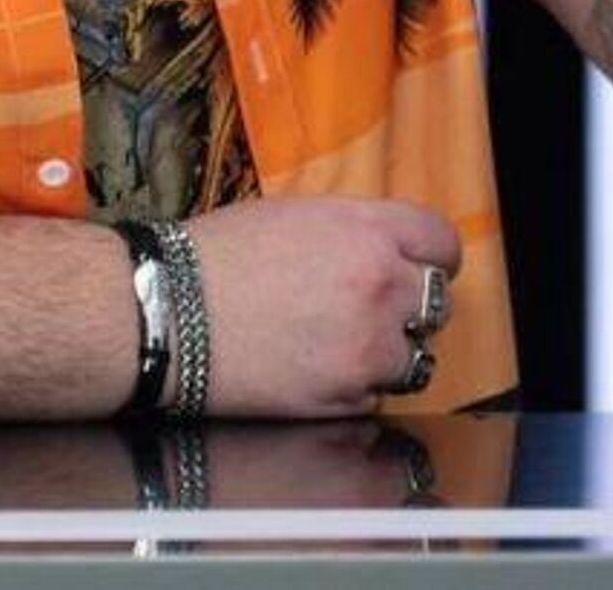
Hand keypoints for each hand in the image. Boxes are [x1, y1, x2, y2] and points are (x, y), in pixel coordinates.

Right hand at [182, 196, 460, 417]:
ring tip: (337, 341)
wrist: (170, 311)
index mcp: (366, 231)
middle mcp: (380, 287)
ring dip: (387, 350)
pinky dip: (355, 385)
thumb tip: (381, 249)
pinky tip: (313, 366)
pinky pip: (376, 393)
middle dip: (408, 303)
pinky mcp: (348, 397)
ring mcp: (369, 348)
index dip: (429, 254)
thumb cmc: (218, 255)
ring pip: (415, 356)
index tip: (417, 264)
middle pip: (437, 301)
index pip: (442, 241)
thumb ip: (351, 232)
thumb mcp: (293, 215)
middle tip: (369, 305)